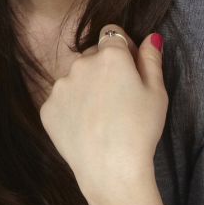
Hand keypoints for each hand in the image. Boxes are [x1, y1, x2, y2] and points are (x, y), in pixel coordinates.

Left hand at [38, 30, 166, 200]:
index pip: (112, 35)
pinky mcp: (47, 108)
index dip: (123, 50)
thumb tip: (151, 37)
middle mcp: (80, 64)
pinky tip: (86, 128)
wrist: (110, 170)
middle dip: (104, 69)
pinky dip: (72, 109)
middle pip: (92, 56)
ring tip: (102, 118)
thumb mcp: (156, 93)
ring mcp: (60, 86)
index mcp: (110, 56)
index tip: (130, 70)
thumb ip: (151, 60)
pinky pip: (61, 100)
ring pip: (75, 79)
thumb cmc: (140, 131)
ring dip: (86, 88)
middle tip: (118, 100)